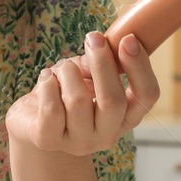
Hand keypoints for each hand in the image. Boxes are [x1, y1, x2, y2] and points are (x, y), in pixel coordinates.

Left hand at [4, 30, 159, 155]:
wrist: (33, 120)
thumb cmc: (67, 92)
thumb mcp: (88, 75)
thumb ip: (98, 64)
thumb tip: (101, 47)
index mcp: (126, 117)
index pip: (146, 96)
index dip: (140, 67)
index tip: (128, 40)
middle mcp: (106, 135)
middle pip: (113, 101)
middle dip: (103, 63)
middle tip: (93, 38)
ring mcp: (78, 142)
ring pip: (77, 100)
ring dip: (68, 72)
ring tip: (62, 67)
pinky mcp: (48, 140)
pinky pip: (51, 108)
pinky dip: (48, 83)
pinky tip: (46, 78)